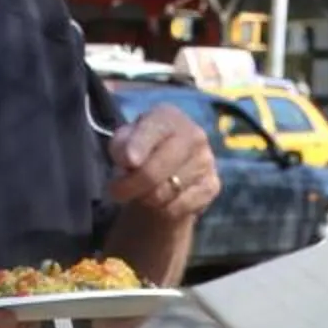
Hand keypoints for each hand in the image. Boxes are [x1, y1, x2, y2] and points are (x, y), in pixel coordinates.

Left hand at [107, 107, 220, 225]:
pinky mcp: (212, 185)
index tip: (128, 162)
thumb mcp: (123, 144)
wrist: (166, 175)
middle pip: (157, 169)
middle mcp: (193, 134)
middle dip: (132, 185)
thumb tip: (129, 159)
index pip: (154, 130)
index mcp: (169, 117)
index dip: (139, 146)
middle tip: (116, 192)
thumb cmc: (141, 153)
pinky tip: (160, 201)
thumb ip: (121, 146)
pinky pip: (179, 207)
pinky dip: (163, 210)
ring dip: (146, 198)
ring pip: (166, 192)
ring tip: (141, 192)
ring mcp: (206, 160)